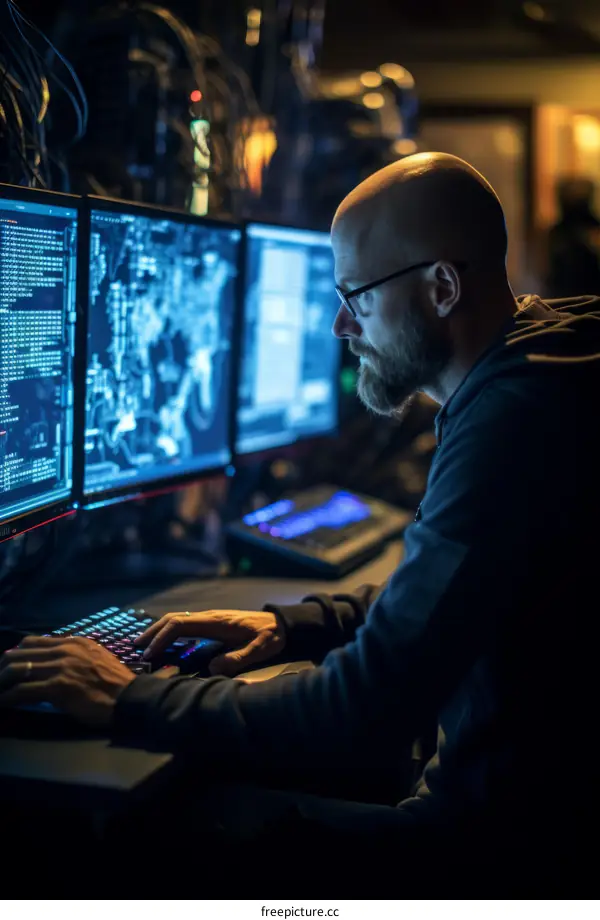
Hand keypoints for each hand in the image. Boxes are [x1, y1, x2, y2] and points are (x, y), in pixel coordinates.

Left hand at [0, 636, 134, 725]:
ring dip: (1, 683)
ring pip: (16, 670)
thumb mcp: (95, 658)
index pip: (32, 642)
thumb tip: (53, 664)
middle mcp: (64, 650)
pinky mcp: (57, 686)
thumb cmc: (115, 683)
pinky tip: (2, 703)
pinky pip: (23, 691)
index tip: (6, 665)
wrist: (129, 697)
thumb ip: (74, 656)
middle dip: (2, 668)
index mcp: (73, 642)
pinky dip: (7, 698)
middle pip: (19, 653)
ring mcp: (60, 667)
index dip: (15, 654)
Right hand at [136, 609, 285, 676]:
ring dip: (160, 631)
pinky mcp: (213, 623)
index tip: (149, 654)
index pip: (180, 624)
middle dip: (153, 632)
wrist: (283, 624)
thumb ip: (238, 658)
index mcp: (216, 621)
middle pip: (174, 619)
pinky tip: (166, 643)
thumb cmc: (272, 636)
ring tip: (144, 646)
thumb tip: (213, 667)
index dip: (162, 638)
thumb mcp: (260, 649)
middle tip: (135, 648)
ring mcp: (211, 618)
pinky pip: (186, 624)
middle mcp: (210, 616)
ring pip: (178, 620)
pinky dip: (171, 632)